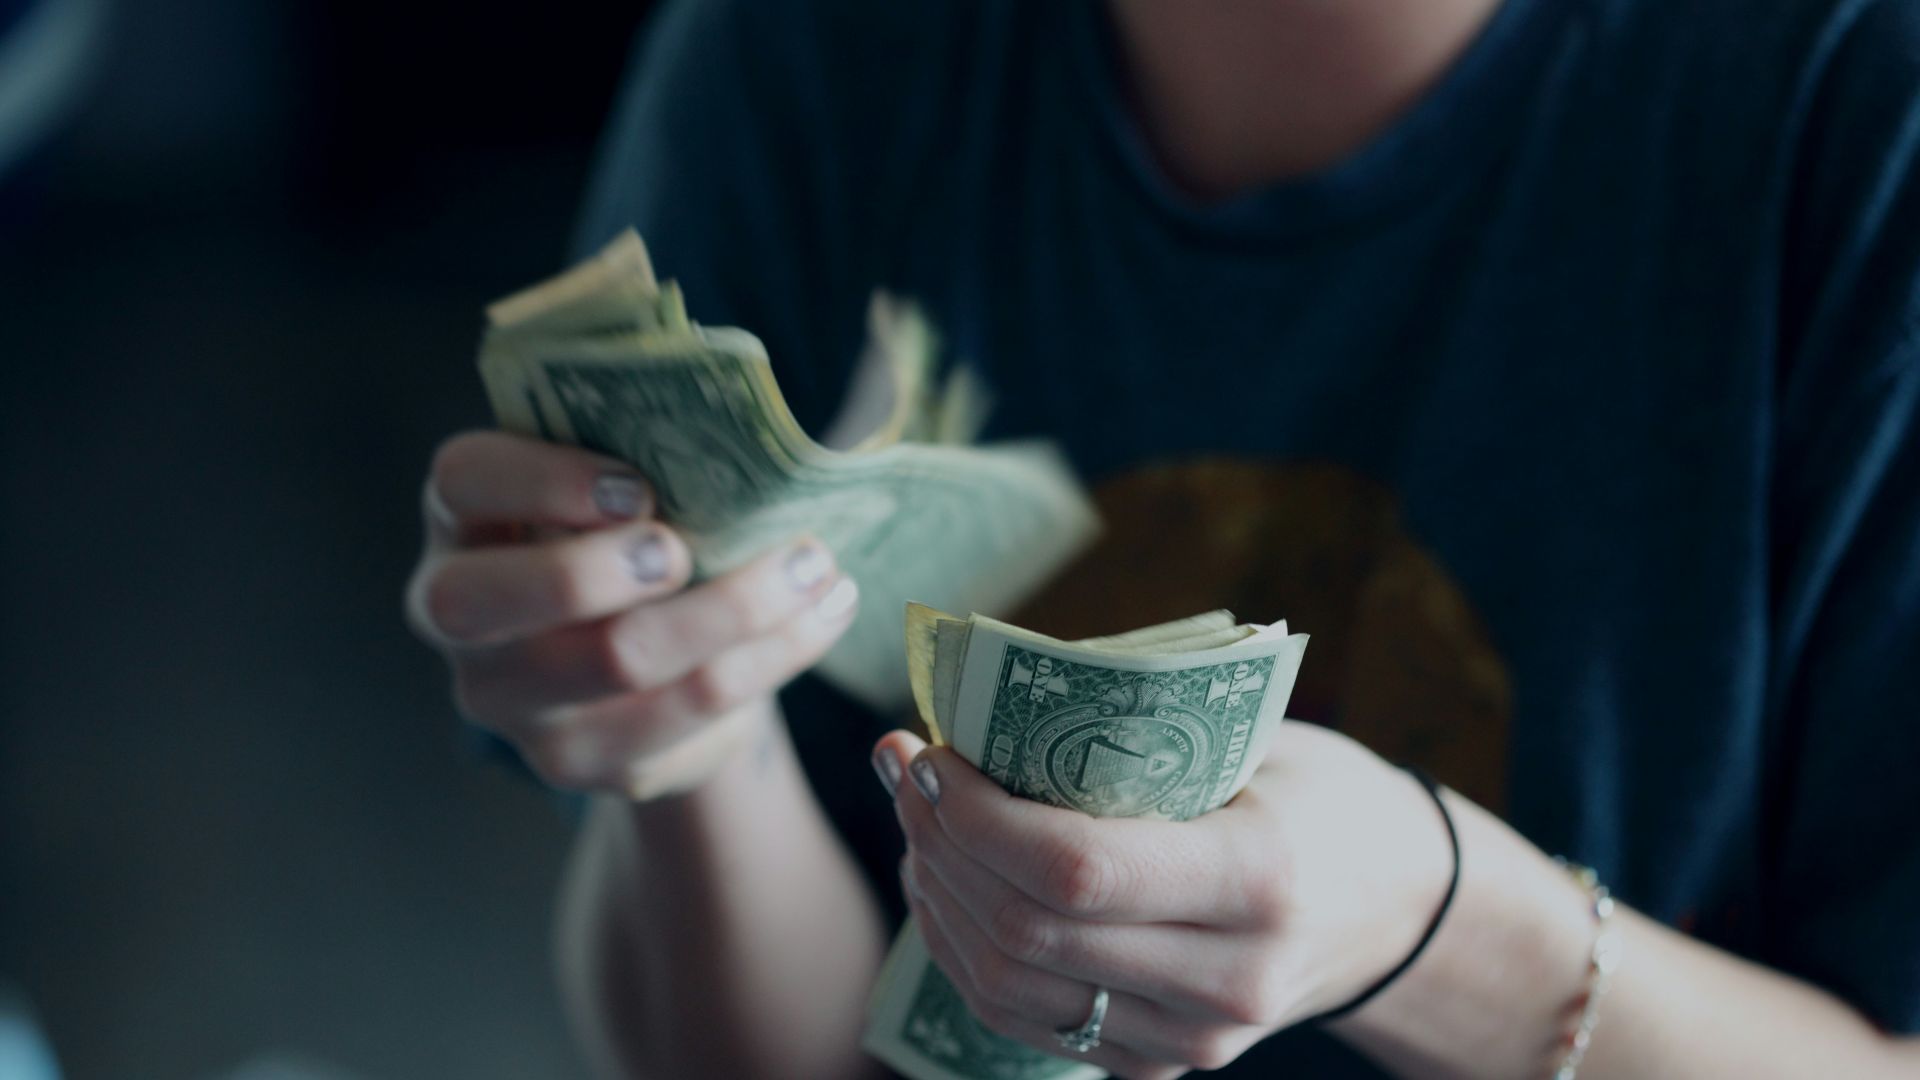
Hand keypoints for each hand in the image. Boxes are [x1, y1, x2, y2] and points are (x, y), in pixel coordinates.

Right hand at [405, 431, 858, 797]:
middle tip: (685, 550)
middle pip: (490, 600)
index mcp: (464, 519)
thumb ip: (645, 453)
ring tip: (814, 565)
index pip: (462, 482)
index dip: (540, 480)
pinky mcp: (585, 760)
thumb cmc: (632, 538)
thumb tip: (747, 432)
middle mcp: (460, 617)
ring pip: (617, 660)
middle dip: (597, 569)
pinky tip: (823, 612)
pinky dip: (773, 654)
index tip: (637, 486)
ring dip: (734, 607)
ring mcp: (515, 702)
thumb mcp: (619, 488)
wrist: (648, 665)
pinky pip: (689, 710)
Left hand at [874, 721, 1453, 1078]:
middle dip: (940, 844)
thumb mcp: (1254, 741)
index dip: (976, 815)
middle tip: (905, 769)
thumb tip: (982, 701)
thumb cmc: (1318, 794)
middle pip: (1027, 932)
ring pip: (1009, 987)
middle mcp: (1227, 979)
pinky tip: (946, 883)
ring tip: (916, 820)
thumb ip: (1135, 733)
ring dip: (937, 897)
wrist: (1396, 906)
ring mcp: (1193, 1039)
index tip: (930, 751)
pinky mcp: (1160, 1065)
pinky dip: (966, 950)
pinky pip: (1026, 1020)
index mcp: (1258, 879)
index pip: (1076, 869)